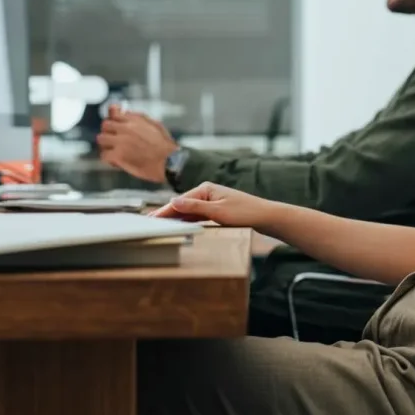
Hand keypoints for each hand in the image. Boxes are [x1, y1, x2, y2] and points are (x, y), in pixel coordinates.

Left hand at [97, 104, 177, 184]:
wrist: (169, 162)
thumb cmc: (165, 146)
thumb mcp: (155, 125)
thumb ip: (140, 118)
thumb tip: (127, 112)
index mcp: (135, 121)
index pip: (114, 114)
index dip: (113, 120)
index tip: (115, 125)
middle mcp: (126, 129)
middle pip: (105, 125)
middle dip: (108, 132)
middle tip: (113, 140)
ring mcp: (120, 142)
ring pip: (101, 139)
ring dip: (106, 145)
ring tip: (113, 151)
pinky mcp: (118, 156)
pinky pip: (104, 155)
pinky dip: (109, 159)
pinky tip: (117, 161)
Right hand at [150, 182, 278, 229]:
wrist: (265, 217)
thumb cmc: (245, 212)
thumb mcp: (217, 212)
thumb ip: (195, 207)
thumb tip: (173, 201)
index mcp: (206, 188)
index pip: (179, 201)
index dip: (164, 211)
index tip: (150, 218)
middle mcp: (207, 192)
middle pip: (182, 205)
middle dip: (166, 213)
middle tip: (148, 222)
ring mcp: (211, 201)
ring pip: (188, 211)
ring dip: (175, 217)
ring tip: (158, 225)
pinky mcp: (216, 210)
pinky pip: (196, 215)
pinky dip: (186, 220)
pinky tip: (178, 225)